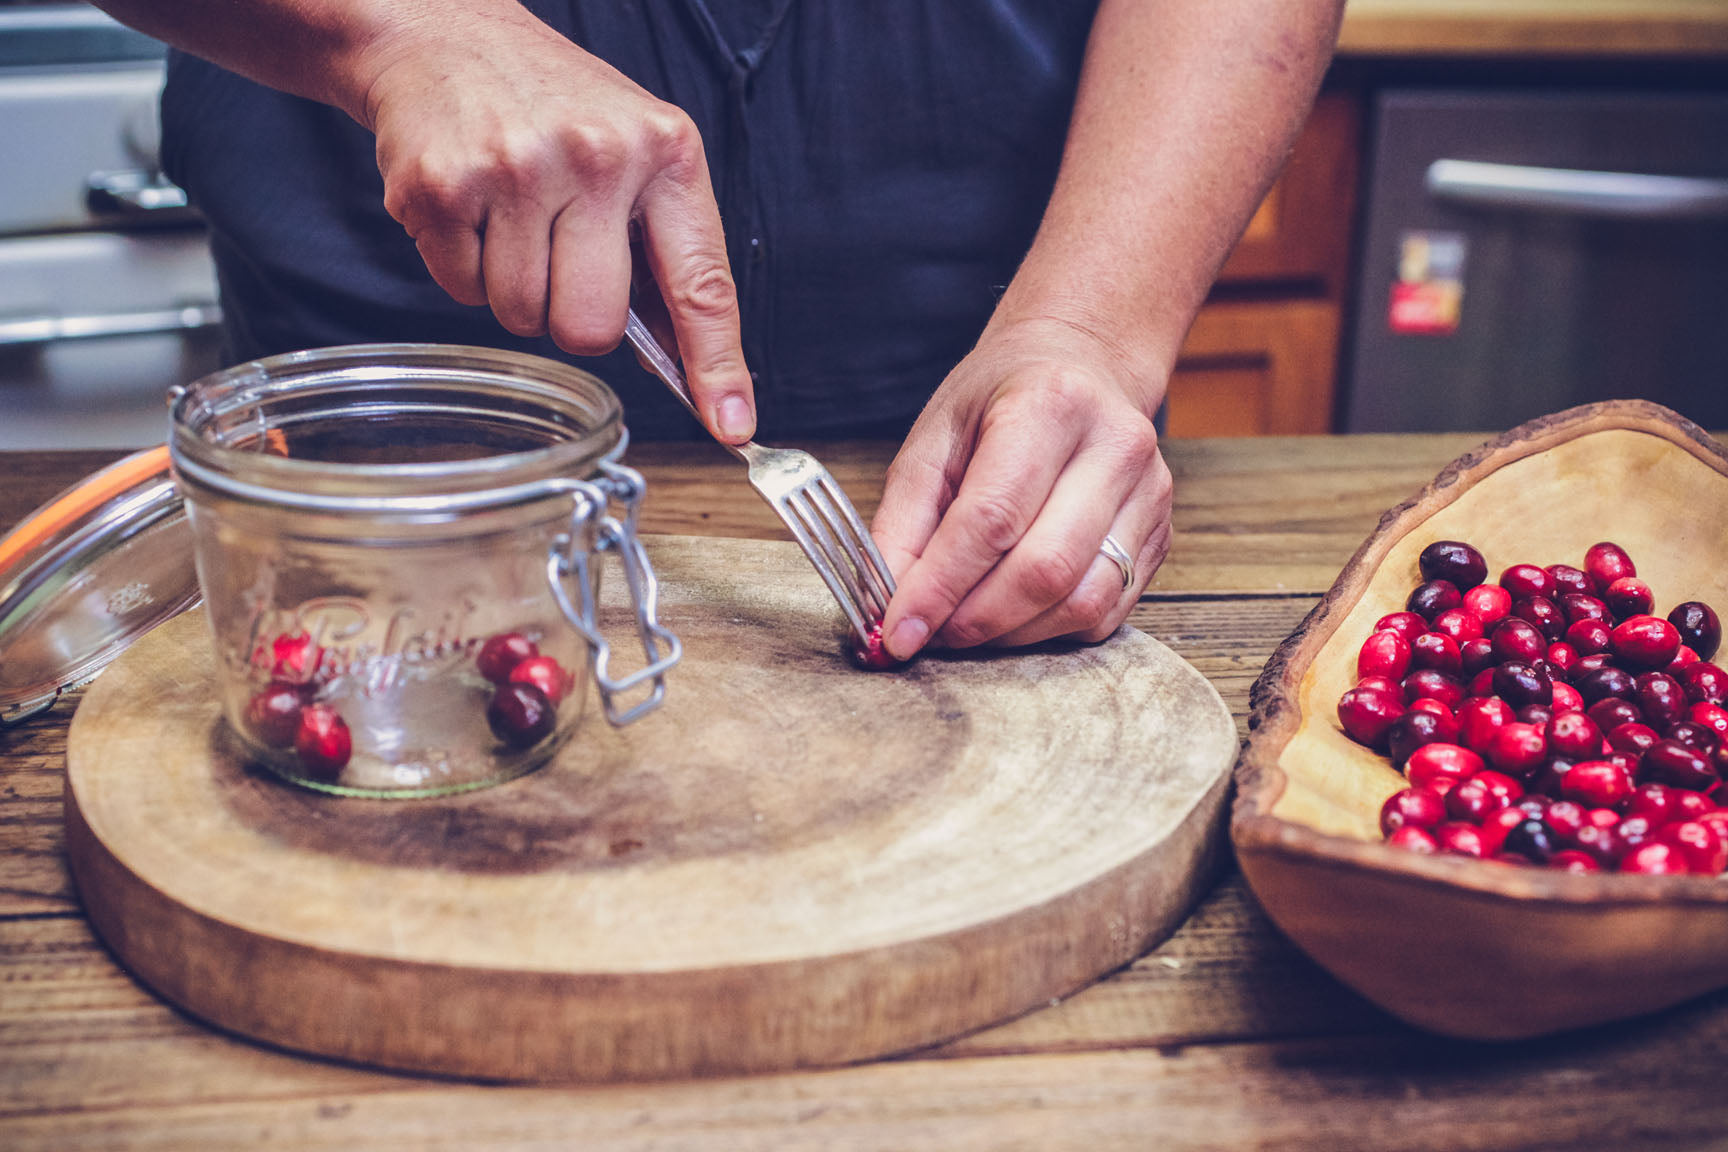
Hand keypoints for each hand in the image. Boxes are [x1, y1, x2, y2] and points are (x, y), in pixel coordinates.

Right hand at [358, 8, 754, 442]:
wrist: (445, 35)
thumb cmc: (556, 107)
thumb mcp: (639, 154)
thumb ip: (667, 251)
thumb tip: (682, 362)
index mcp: (666, 153)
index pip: (701, 285)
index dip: (716, 365)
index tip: (731, 425)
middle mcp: (597, 157)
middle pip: (593, 328)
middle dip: (574, 319)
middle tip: (562, 259)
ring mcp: (515, 170)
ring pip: (522, 315)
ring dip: (515, 289)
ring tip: (512, 217)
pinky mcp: (442, 186)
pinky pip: (462, 289)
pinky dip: (465, 267)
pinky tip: (473, 208)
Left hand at [872, 317, 1171, 659]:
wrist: (1080, 365)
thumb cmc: (999, 402)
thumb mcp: (935, 440)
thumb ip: (904, 524)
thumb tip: (887, 610)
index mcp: (1051, 404)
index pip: (992, 519)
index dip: (940, 587)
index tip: (898, 632)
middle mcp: (1115, 446)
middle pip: (1044, 569)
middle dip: (975, 620)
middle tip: (931, 633)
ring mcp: (1150, 493)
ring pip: (1080, 602)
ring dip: (1012, 633)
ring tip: (968, 622)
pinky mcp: (1162, 534)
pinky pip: (1105, 612)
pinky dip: (1049, 630)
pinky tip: (1015, 611)